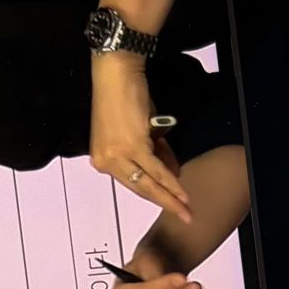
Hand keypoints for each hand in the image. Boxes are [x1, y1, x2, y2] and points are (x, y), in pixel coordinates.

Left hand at [89, 54, 192, 223]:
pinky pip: (155, 171)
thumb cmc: (124, 95)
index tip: (169, 203)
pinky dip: (170, 183)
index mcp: (102, 159)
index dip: (154, 194)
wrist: (116, 73)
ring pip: (148, 184)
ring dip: (170, 198)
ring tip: (186, 209)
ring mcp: (117, 155)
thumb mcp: (139, 130)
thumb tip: (173, 173)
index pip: (132, 183)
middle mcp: (106, 160)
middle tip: (183, 215)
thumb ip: (155, 153)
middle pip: (140, 189)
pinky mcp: (132, 147)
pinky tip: (181, 194)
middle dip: (163, 203)